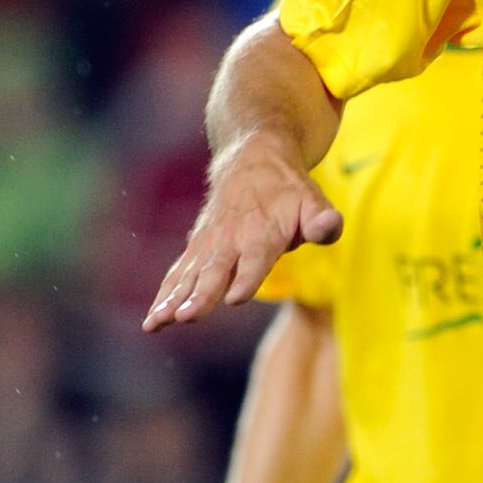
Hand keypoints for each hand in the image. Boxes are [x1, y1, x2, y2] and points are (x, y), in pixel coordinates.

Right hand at [145, 138, 340, 330]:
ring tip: (157, 323)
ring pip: (189, 275)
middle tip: (186, 317)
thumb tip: (329, 228)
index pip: (255, 259)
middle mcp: (231, 240)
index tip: (235, 298)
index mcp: (263, 232)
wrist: (251, 160)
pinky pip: (178, 274)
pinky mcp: (197, 249)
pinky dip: (165, 295)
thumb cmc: (288, 191)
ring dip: (173, 299)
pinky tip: (154, 320)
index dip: (247, 278)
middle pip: (215, 271)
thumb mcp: (312, 200)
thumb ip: (321, 220)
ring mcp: (210, 245)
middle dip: (201, 295)